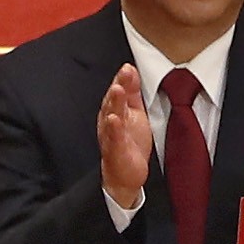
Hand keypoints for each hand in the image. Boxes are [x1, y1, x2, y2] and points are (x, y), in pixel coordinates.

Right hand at [97, 62, 157, 208]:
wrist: (124, 176)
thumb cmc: (129, 143)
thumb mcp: (134, 113)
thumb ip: (132, 93)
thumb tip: (130, 69)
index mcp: (115, 112)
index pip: (118, 93)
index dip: (122, 79)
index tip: (128, 66)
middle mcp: (110, 122)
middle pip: (113, 102)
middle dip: (118, 87)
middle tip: (124, 72)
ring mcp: (111, 137)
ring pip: (111, 117)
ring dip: (113, 104)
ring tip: (117, 90)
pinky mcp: (115, 152)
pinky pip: (113, 139)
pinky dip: (113, 129)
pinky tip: (114, 120)